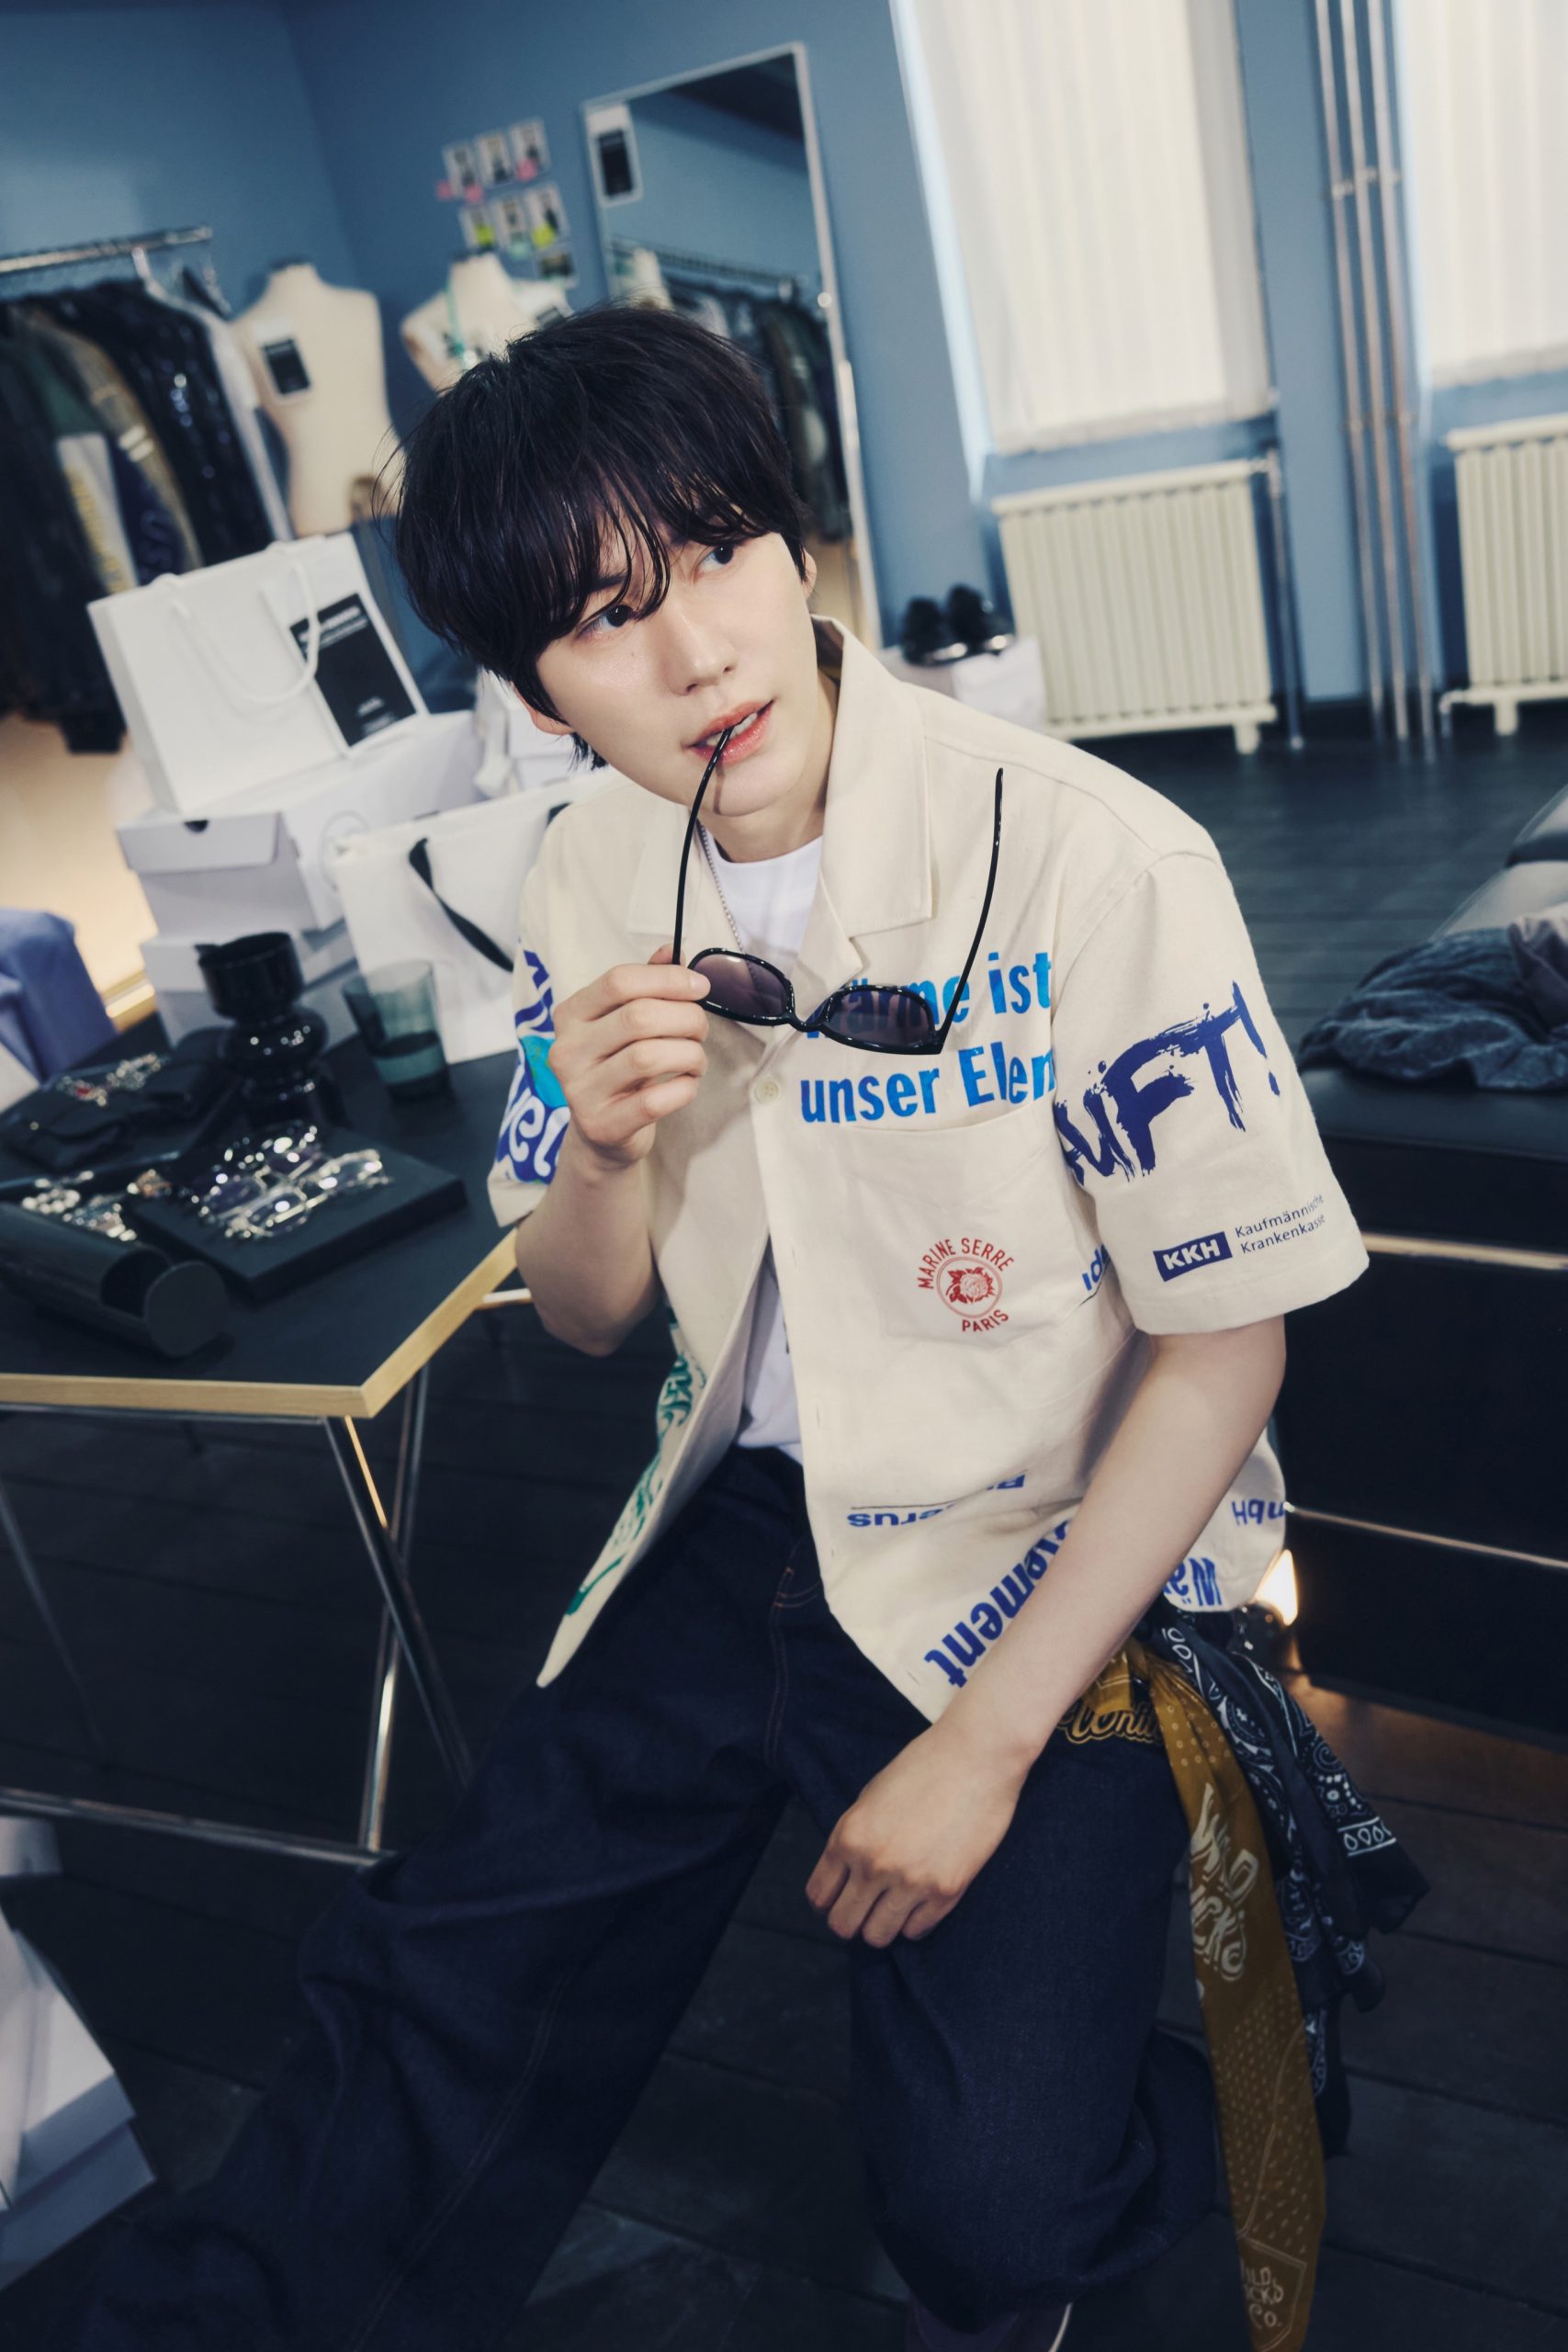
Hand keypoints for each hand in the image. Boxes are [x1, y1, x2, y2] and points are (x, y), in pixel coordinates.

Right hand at [546, 946, 709, 1171]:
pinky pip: (655, 1100)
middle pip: (639, 1017)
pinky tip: (687, 1085)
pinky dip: (684, 1088)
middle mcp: (567, 1050)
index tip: (700, 987)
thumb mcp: (625, 1023)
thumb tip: (674, 950)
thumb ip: (646, 985)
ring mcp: (580, 1090)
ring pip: (649, 1057)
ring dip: (689, 1054)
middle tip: (701, 1029)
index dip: (667, 979)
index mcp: (571, 1015)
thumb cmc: (620, 1069)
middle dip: (686, 1018)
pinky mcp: (602, 1124)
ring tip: (696, 1060)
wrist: (603, 1135)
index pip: (619, 981)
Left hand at [804, 1721, 1030, 1947]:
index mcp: (849, 1837)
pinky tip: (920, 1901)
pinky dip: (914, 1921)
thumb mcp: (871, 1797)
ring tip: (893, 1907)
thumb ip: (853, 1838)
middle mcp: (873, 1864)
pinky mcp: (946, 1891)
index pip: (819, 1896)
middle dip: (850, 1920)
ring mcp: (911, 1881)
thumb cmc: (924, 1767)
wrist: (977, 1755)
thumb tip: (844, 1876)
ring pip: (878, 1936)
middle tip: (865, 1908)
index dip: (827, 1903)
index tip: (839, 1900)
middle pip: (843, 1925)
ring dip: (882, 1926)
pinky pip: (916, 1930)